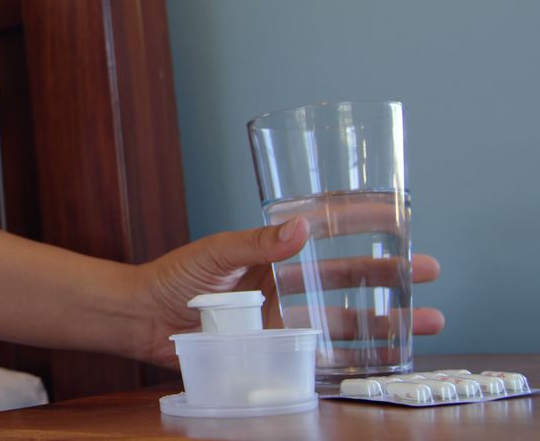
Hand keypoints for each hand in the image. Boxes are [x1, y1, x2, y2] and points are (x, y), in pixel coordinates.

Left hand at [134, 218, 443, 367]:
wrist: (142, 317)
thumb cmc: (171, 276)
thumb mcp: (214, 252)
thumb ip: (255, 242)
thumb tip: (300, 227)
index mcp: (271, 251)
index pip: (325, 231)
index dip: (362, 222)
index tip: (398, 213)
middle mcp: (282, 282)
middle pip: (346, 277)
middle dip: (389, 274)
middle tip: (428, 270)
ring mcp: (279, 316)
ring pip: (342, 317)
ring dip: (383, 319)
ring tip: (424, 321)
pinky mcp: (270, 346)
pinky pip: (315, 352)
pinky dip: (349, 355)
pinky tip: (380, 357)